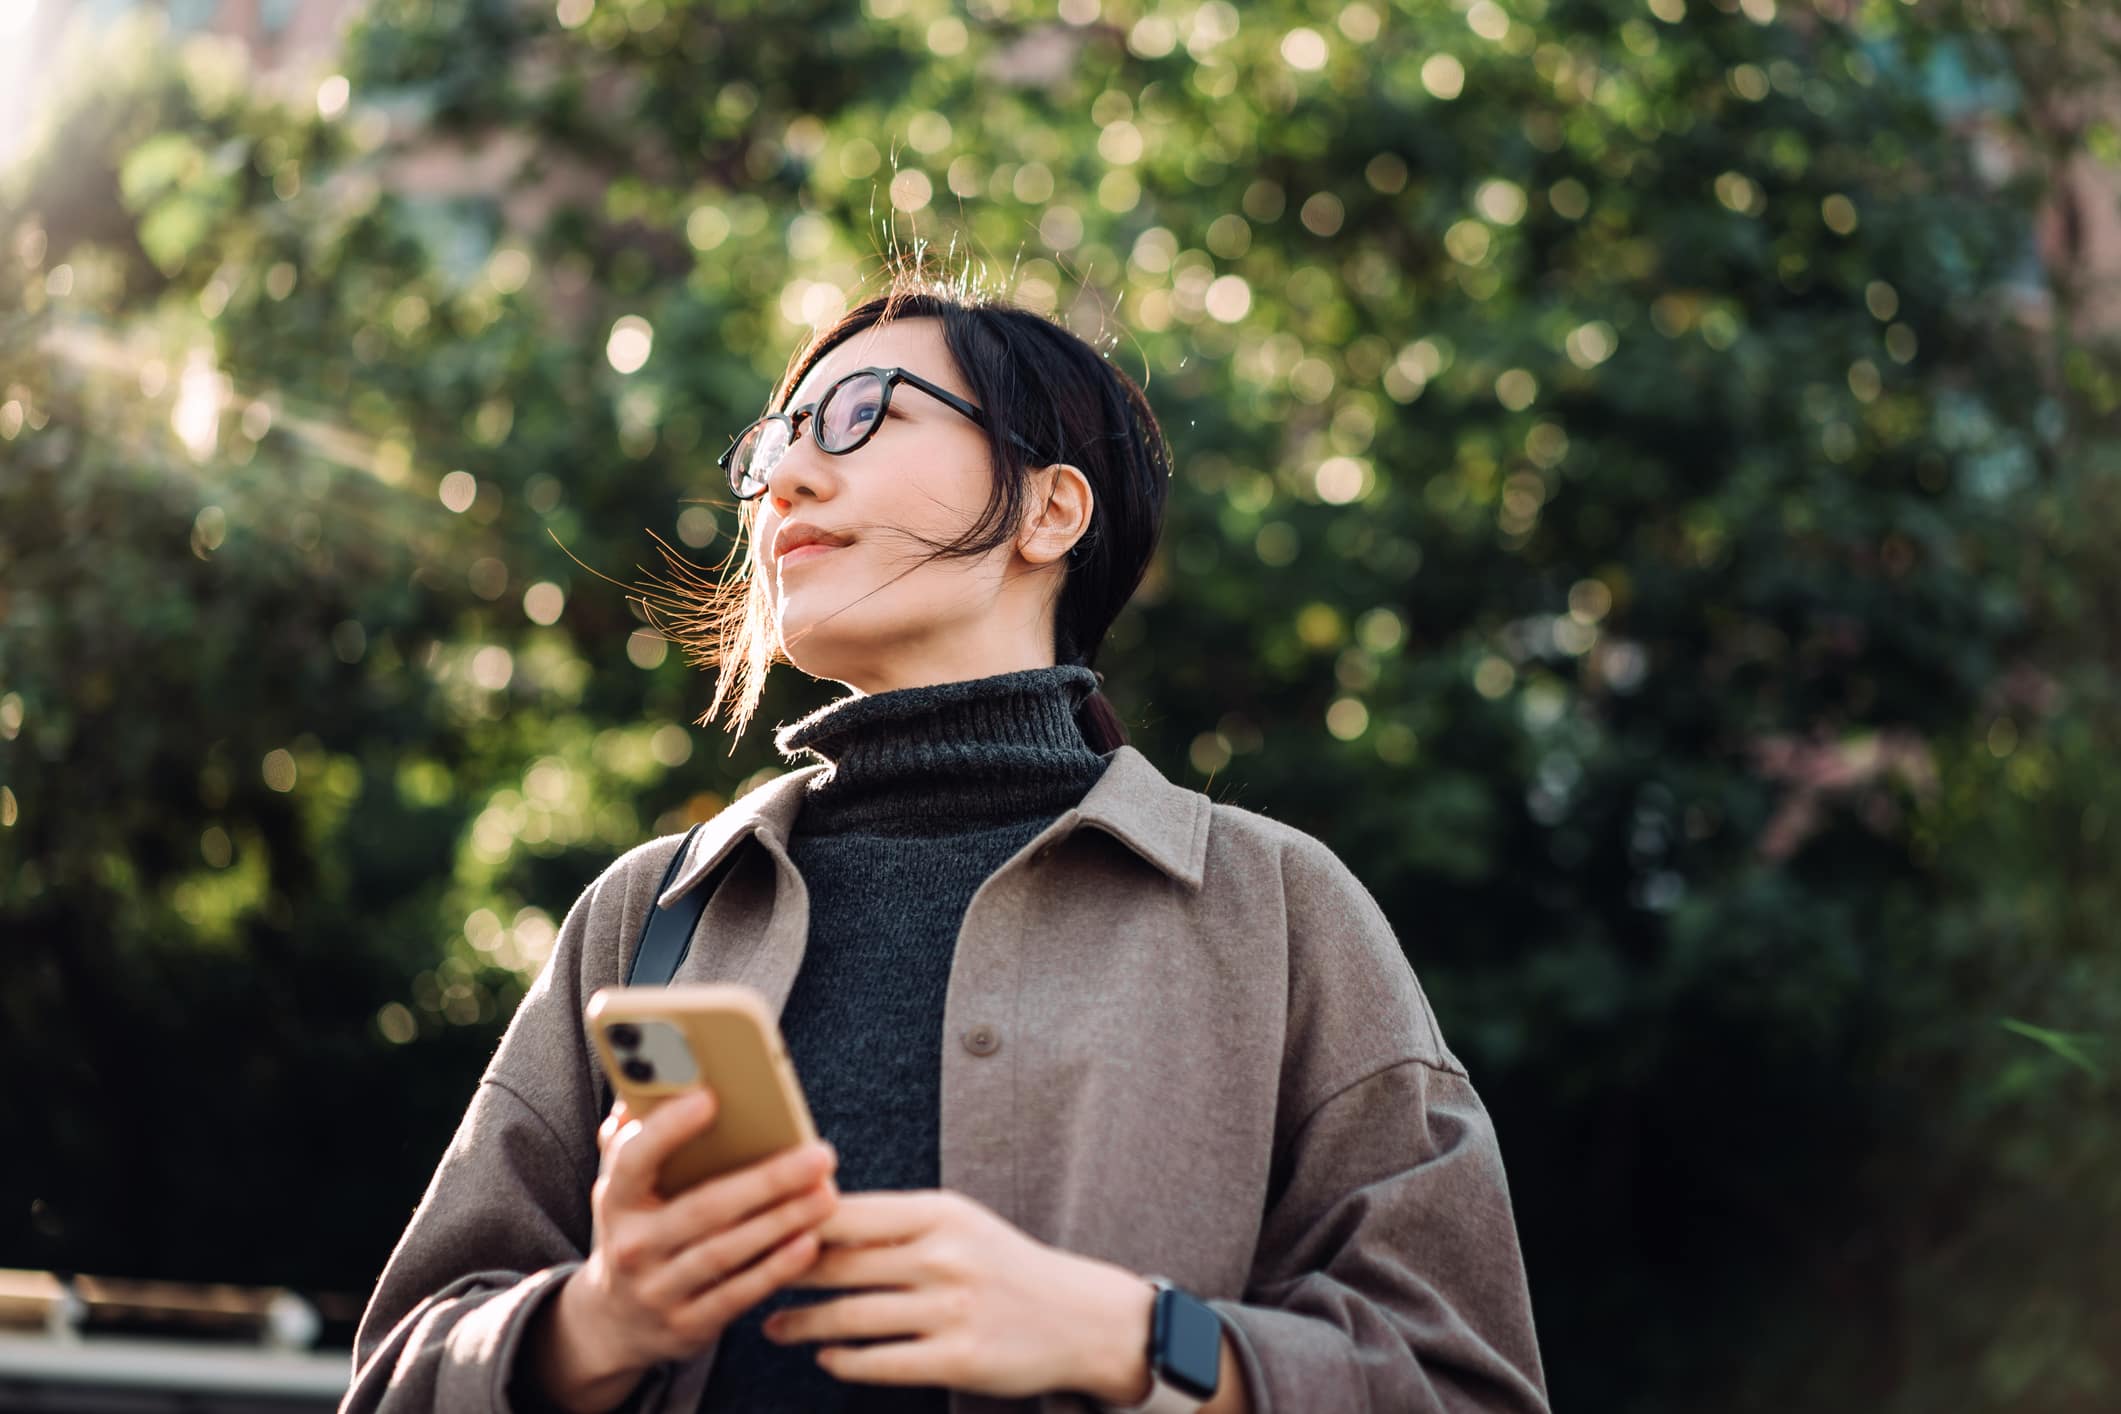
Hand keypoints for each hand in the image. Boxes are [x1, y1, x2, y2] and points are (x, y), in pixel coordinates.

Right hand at [525, 1090, 839, 1411]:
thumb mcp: (622, 1187)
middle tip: (819, 1154)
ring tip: (827, 1192)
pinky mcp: (687, 1326)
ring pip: (727, 1252)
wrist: (611, 1324)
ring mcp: (658, 1291)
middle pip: (703, 1208)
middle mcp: (632, 1247)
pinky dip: (776, 1269)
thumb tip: (645, 1083)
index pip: (633, 1159)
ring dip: (783, 1221)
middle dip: (766, 1180)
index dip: (669, 1129)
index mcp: (614, 1200)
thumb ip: (633, 1137)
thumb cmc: (636, 1229)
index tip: (711, 1097)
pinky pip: (738, 1294)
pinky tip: (810, 1242)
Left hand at [762, 1190, 1155, 1402]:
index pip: (846, 1212)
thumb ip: (896, 1221)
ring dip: (800, 1325)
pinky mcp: (957, 1359)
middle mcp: (943, 1257)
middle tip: (745, 1280)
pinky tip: (825, 1356)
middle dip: (782, 1275)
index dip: (792, 1223)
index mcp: (940, 1212)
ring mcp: (950, 1310)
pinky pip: (879, 1363)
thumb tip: (814, 1215)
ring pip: (848, 1318)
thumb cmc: (1007, 1265)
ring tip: (772, 1325)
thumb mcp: (959, 1223)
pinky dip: (842, 1361)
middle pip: (836, 1266)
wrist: (1080, 1317)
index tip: (753, 1230)